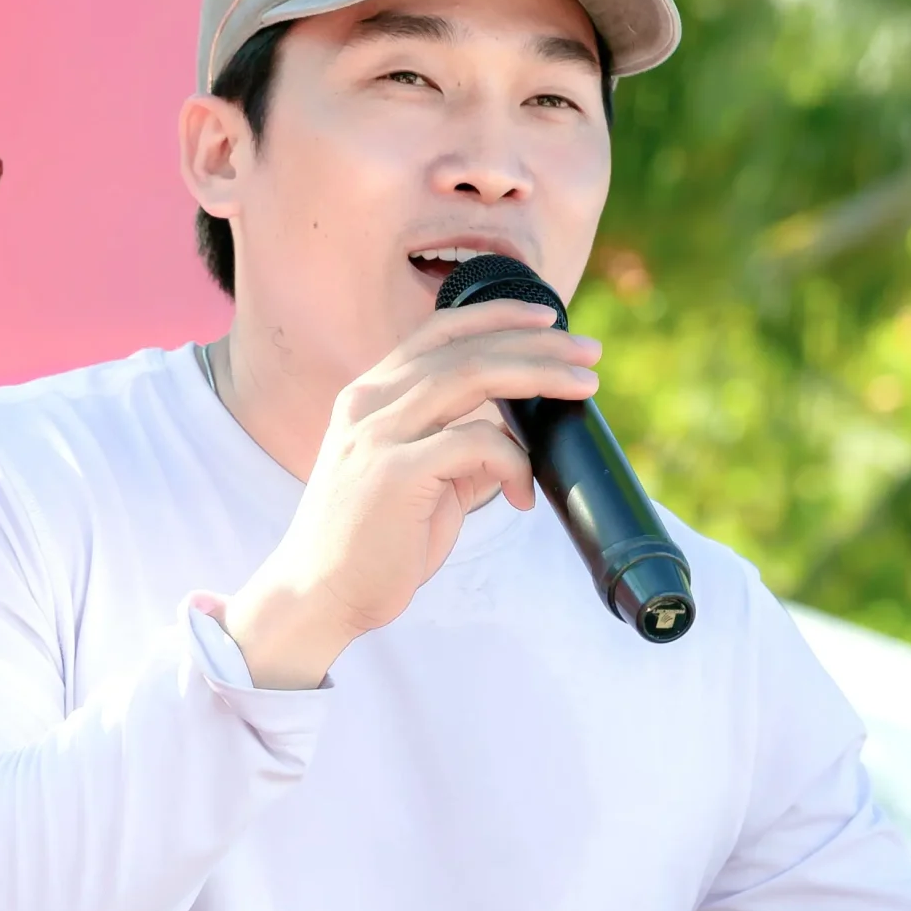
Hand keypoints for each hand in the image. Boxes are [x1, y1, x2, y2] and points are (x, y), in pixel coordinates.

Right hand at [222, 302, 599, 687]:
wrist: (321, 594)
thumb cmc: (373, 543)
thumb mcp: (420, 481)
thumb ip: (459, 450)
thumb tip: (514, 437)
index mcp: (371, 396)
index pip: (438, 331)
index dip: (497, 316)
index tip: (549, 319)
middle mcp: (369, 402)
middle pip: (465, 347)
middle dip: (535, 342)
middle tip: (589, 351)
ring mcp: (378, 433)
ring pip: (471, 376)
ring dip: (536, 374)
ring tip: (583, 387)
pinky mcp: (395, 472)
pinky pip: (475, 443)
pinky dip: (513, 463)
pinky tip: (523, 496)